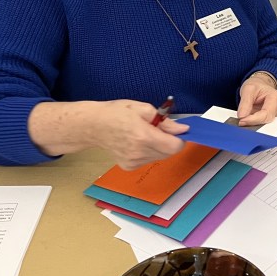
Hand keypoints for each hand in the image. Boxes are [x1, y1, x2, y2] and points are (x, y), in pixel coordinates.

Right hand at [28, 99, 188, 170]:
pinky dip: (149, 151)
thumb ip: (165, 120)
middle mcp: (139, 153)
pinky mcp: (129, 166)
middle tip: (158, 128)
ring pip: (159, 157)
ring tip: (145, 133)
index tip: (178, 131)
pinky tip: (137, 142)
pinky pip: (148, 160)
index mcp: (144, 137)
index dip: (180, 138)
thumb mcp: (143, 108)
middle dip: (169, 141)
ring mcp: (133, 162)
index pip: (175, 146)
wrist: (94, 125)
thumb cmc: (116, 113)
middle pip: (169, 153)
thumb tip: (182, 129)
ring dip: (159, 146)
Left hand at [237, 72, 276, 125]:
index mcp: (276, 98)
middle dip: (253, 123)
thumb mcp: (248, 88)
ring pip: (265, 125)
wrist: (260, 86)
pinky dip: (255, 125)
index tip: (241, 120)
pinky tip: (248, 122)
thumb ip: (245, 102)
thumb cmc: (257, 86)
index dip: (253, 119)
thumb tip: (242, 116)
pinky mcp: (273, 120)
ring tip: (244, 120)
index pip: (266, 114)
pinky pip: (264, 126)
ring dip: (254, 125)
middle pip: (267, 122)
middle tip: (240, 122)